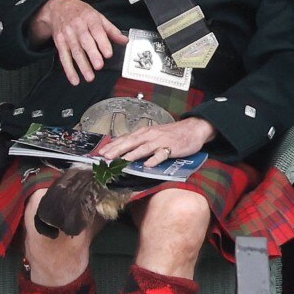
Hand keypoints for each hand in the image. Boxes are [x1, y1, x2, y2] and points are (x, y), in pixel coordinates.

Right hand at [30, 0, 128, 84]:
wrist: (59, 8)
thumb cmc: (82, 13)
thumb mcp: (98, 16)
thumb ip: (111, 30)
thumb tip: (125, 41)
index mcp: (90, 18)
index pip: (97, 31)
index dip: (102, 43)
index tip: (108, 54)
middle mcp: (78, 26)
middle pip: (85, 42)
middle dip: (92, 55)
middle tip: (99, 66)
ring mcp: (67, 34)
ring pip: (75, 51)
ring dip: (82, 65)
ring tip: (89, 77)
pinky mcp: (59, 42)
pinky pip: (64, 57)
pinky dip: (69, 69)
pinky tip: (75, 79)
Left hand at [99, 118, 216, 167]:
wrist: (192, 128)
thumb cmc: (172, 133)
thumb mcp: (153, 135)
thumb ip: (139, 142)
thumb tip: (124, 150)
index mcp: (143, 133)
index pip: (124, 138)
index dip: (112, 146)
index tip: (100, 153)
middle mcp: (149, 135)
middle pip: (130, 142)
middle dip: (117, 150)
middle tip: (105, 157)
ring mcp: (160, 141)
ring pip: (143, 148)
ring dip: (132, 154)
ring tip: (122, 161)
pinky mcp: (171, 148)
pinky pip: (162, 154)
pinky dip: (155, 159)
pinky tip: (148, 165)